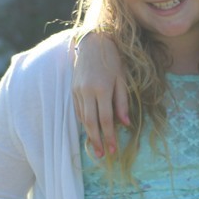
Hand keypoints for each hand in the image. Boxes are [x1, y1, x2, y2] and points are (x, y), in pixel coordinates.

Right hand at [71, 32, 128, 157]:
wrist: (93, 43)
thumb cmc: (113, 60)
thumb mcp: (123, 80)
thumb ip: (123, 102)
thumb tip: (125, 124)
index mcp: (103, 89)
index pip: (106, 119)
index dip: (109, 135)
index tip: (114, 149)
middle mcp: (88, 92)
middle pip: (91, 122)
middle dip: (97, 140)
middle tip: (103, 155)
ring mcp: (78, 91)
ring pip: (82, 118)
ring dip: (89, 134)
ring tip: (96, 148)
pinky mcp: (73, 90)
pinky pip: (77, 110)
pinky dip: (83, 122)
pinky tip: (88, 131)